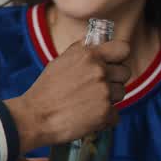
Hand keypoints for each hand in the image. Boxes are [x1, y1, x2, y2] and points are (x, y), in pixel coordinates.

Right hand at [5, 39, 129, 152]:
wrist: (35, 117)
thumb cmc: (45, 90)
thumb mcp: (59, 62)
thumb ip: (80, 51)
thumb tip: (97, 42)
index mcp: (88, 56)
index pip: (123, 48)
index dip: (119, 57)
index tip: (113, 63)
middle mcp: (99, 71)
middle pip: (125, 72)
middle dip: (114, 79)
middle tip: (95, 87)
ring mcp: (104, 92)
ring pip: (121, 93)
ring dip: (109, 98)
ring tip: (87, 102)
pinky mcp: (106, 113)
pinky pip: (115, 114)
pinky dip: (104, 118)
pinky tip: (87, 116)